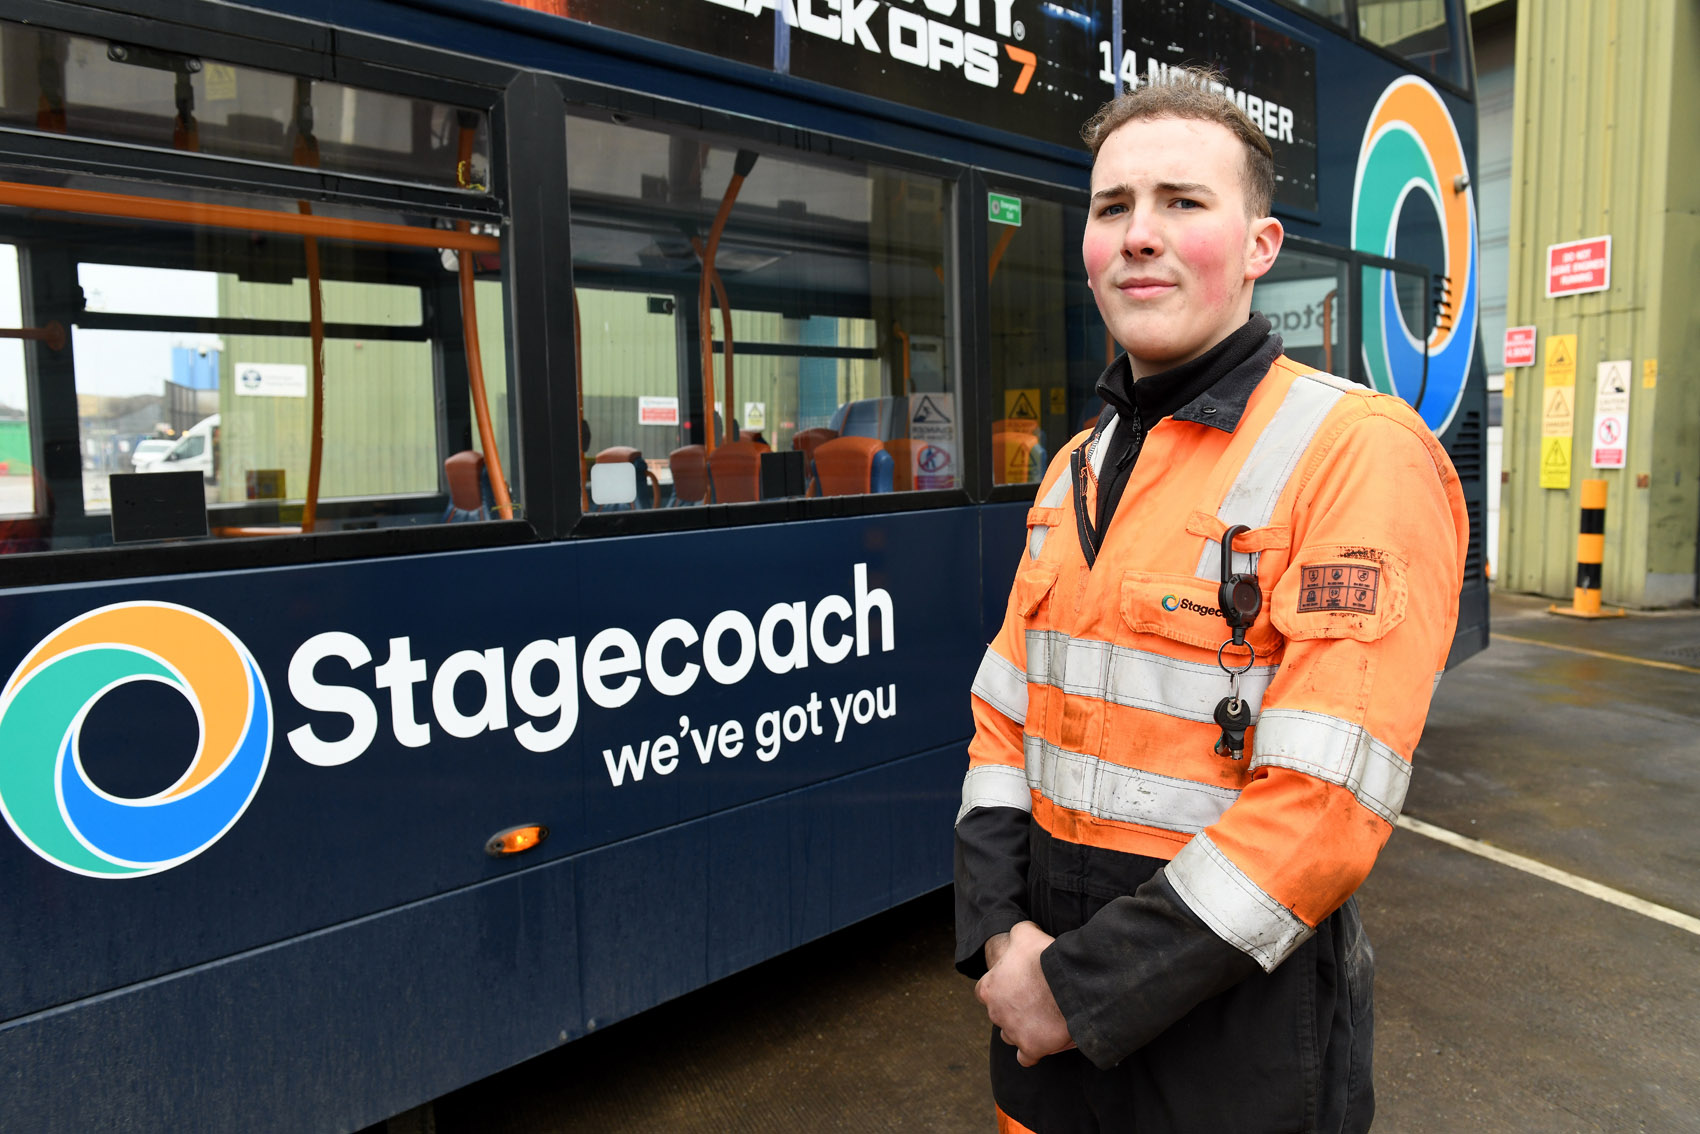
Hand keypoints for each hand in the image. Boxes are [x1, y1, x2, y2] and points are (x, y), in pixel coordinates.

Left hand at [975, 921, 1075, 1066]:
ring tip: (1042, 1020)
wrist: (1068, 985)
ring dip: (1022, 1029)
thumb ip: (1017, 933)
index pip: (985, 991)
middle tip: (1035, 1001)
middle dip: (1013, 1009)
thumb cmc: (1044, 959)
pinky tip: (1044, 1042)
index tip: (1017, 985)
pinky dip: (1032, 1051)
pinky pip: (1025, 1057)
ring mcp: (1012, 1032)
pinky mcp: (1030, 1048)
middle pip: (999, 1014)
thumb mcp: (1025, 934)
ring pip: (1010, 1035)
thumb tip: (1019, 934)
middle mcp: (995, 1012)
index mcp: (989, 988)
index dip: (1001, 988)